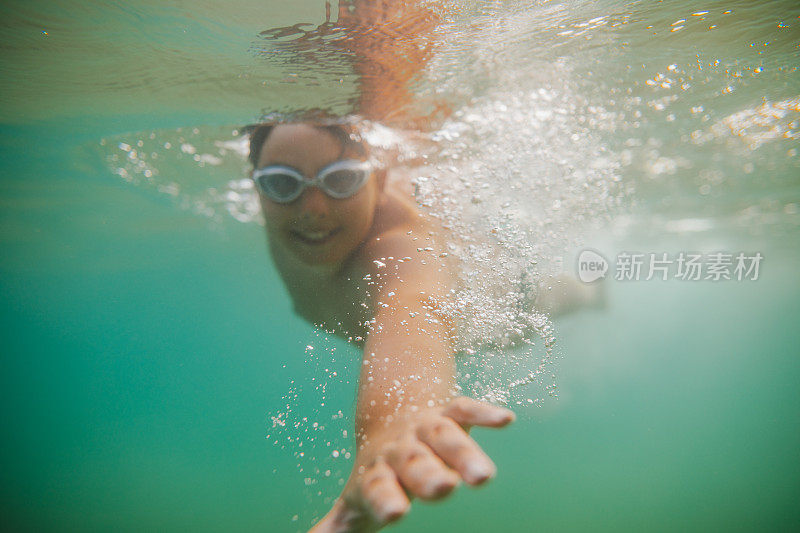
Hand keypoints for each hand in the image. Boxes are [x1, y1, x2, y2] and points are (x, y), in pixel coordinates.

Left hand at [310, 397, 514, 532]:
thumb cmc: (376, 473)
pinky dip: (484, 413)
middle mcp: (402, 449)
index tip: (395, 513)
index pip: (379, 487)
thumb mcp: (356, 499)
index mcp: (377, 473)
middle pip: (415, 461)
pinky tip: (504, 419)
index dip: (386, 498)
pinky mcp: (448, 412)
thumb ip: (338, 525)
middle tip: (444, 489)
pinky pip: (466, 409)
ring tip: (484, 476)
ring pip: (445, 436)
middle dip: (428, 475)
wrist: (388, 417)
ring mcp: (425, 428)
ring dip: (465, 453)